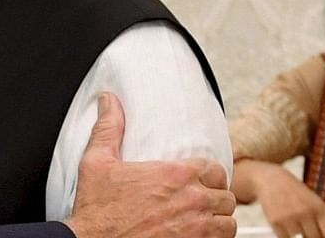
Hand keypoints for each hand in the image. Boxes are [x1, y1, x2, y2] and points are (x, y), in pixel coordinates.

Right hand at [66, 93, 236, 237]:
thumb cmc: (97, 210)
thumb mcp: (97, 162)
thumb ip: (109, 128)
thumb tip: (108, 101)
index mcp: (174, 175)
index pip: (215, 169)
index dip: (208, 174)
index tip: (198, 180)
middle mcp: (192, 200)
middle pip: (225, 196)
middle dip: (214, 198)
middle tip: (199, 201)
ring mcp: (197, 229)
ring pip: (228, 223)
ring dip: (218, 220)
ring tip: (203, 220)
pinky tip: (199, 235)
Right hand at [247, 160, 324, 237]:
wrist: (270, 179)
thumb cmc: (296, 191)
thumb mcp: (314, 201)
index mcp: (318, 207)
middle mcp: (304, 212)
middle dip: (314, 237)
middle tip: (310, 232)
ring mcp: (289, 217)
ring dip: (301, 237)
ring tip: (299, 230)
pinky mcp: (275, 221)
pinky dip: (287, 236)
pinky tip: (288, 230)